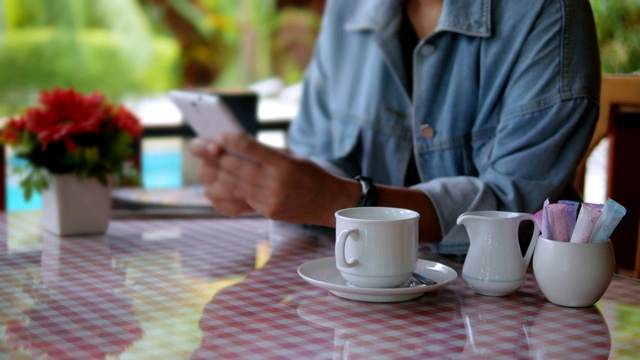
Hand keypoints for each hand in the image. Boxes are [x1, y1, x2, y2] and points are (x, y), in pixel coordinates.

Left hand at [189, 134, 357, 225]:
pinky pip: (237, 203)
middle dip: (212, 156)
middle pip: (234, 168)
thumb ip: (263, 152)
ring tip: (204, 166)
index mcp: (283, 163)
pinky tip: (213, 186)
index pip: (248, 146)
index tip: (216, 135)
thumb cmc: (309, 174)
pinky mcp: (267, 212)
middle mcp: (275, 183)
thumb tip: (229, 145)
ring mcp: (270, 200)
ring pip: (231, 186)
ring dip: (213, 175)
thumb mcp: (290, 156)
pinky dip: (222, 194)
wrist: (329, 202)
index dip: (228, 139)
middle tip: (197, 146)